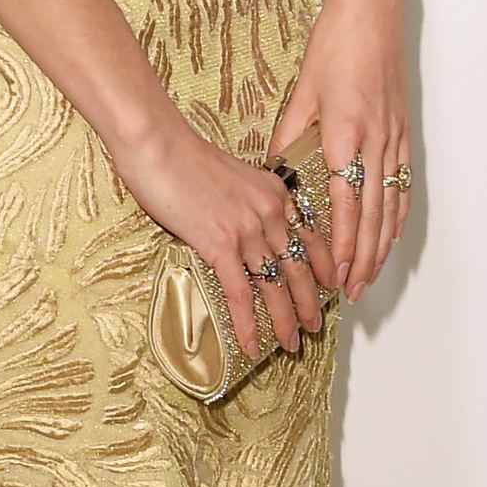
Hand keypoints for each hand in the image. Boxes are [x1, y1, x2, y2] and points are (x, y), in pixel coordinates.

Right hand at [113, 104, 334, 363]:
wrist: (156, 142)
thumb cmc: (180, 154)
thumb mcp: (229, 174)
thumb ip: (243, 200)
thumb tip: (238, 224)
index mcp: (273, 192)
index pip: (309, 235)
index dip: (322, 266)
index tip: (330, 286)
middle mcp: (269, 212)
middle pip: (297, 267)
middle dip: (309, 302)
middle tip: (314, 327)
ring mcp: (247, 229)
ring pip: (274, 285)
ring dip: (284, 320)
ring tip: (291, 343)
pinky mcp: (220, 243)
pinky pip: (239, 292)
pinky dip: (247, 323)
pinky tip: (250, 344)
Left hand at [275, 0, 411, 303]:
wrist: (373, 13)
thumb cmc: (335, 47)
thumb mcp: (302, 93)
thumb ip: (290, 137)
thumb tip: (278, 173)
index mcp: (346, 134)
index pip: (346, 205)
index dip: (343, 246)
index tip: (336, 275)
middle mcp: (376, 141)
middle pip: (373, 215)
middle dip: (363, 258)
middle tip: (351, 291)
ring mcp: (395, 137)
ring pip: (392, 204)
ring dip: (383, 244)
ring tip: (370, 275)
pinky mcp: (404, 131)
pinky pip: (403, 183)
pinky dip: (398, 214)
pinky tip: (391, 234)